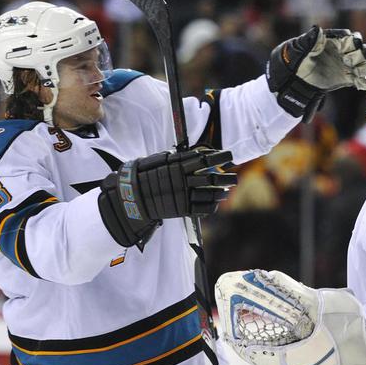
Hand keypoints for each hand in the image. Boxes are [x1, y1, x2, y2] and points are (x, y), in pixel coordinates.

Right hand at [98, 148, 236, 246]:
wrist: (131, 198)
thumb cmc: (143, 176)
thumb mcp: (158, 161)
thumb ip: (177, 158)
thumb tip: (195, 154)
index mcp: (177, 165)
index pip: (204, 159)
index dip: (219, 157)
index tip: (228, 156)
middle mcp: (182, 180)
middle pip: (211, 178)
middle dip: (226, 177)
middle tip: (233, 177)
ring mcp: (182, 196)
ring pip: (209, 194)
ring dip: (221, 192)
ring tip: (227, 190)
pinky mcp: (181, 210)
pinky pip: (202, 208)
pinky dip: (211, 206)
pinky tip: (216, 203)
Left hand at [267, 26, 365, 120]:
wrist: (290, 81)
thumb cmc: (293, 60)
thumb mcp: (297, 50)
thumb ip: (309, 41)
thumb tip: (317, 29)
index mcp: (332, 41)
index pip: (347, 38)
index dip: (351, 42)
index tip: (351, 47)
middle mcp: (341, 51)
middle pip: (359, 50)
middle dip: (363, 55)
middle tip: (362, 63)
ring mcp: (345, 65)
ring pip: (362, 64)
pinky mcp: (346, 78)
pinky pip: (359, 79)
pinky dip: (365, 82)